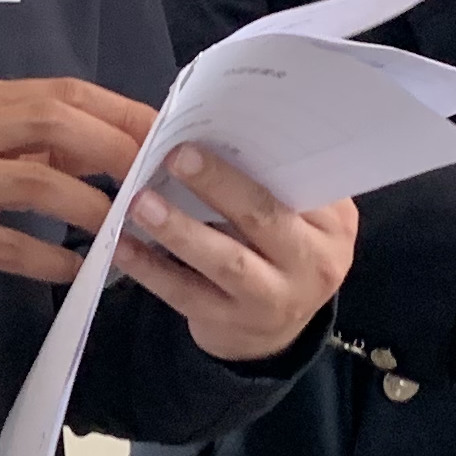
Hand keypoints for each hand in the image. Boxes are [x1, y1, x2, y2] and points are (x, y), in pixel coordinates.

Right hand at [0, 79, 156, 286]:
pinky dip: (48, 258)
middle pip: (54, 124)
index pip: (64, 92)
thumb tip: (116, 147)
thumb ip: (39, 139)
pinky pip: (6, 245)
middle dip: (113, 148)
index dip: (119, 110)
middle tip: (154, 178)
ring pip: (35, 183)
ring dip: (89, 206)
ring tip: (122, 228)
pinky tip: (76, 270)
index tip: (165, 131)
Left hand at [117, 147, 358, 361]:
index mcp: (333, 223)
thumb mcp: (297, 217)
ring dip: (180, 229)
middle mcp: (314, 263)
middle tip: (177, 156)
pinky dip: (151, 268)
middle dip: (219, 184)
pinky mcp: (232, 325)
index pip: (302, 178)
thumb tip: (215, 126)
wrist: (273, 333)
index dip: (262, 150)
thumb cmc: (280, 250)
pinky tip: (122, 244)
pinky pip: (186, 295)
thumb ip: (273, 179)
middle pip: (264, 217)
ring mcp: (273, 300)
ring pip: (226, 261)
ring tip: (141, 201)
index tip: (220, 122)